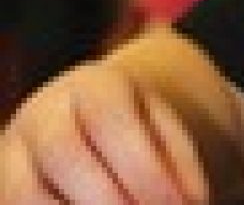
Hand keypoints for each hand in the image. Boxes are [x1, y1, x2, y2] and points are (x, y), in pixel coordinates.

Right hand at [0, 61, 208, 203]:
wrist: (94, 124)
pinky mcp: (1, 192)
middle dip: (106, 197)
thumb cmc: (140, 131)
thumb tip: (190, 202)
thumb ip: (177, 163)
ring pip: (24, 195)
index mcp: (92, 86)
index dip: (142, 166)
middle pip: (61, 152)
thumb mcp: (166, 132)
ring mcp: (12, 155)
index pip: (109, 117)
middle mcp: (43, 115)